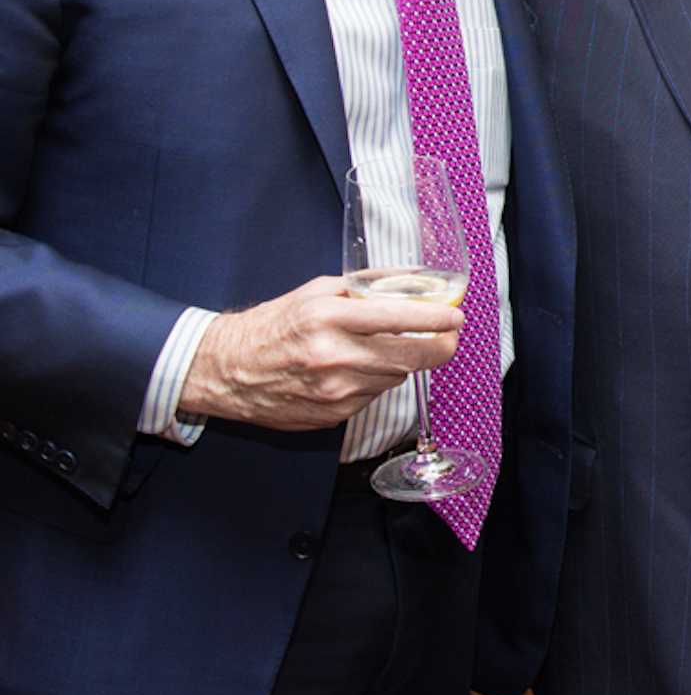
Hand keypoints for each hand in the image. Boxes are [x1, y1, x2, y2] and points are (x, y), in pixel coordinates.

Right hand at [178, 276, 463, 428]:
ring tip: (389, 345)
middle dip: (439, 346)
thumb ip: (366, 285)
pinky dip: (375, 380)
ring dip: (402, 361)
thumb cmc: (274, 325)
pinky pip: (373, 395)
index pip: (398, 318)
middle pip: (411, 358)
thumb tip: (413, 278)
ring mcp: (336, 392)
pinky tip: (357, 368)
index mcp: (329, 318)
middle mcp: (335, 357)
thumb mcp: (317, 291)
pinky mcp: (335, 415)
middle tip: (448, 335)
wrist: (230, 371)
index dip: (436, 318)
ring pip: (395, 377)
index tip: (456, 316)